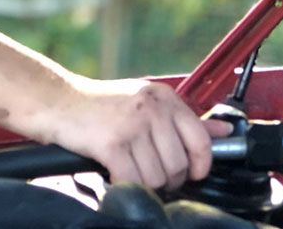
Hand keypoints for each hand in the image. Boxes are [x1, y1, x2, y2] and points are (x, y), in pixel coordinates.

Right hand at [34, 77, 230, 190]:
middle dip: (168, 180)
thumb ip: (184, 119)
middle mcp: (152, 108)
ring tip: (133, 173)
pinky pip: (133, 180)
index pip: (201, 139)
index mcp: (164, 97)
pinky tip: (118, 176)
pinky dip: (127, 185)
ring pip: (157, 177)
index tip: (192, 173)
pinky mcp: (111, 143)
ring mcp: (131, 125)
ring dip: (146, 185)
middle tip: (153, 176)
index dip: (200, 165)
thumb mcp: (146, 102)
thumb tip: (225, 132)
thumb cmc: (100, 105)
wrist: (57, 101)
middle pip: (178, 164)